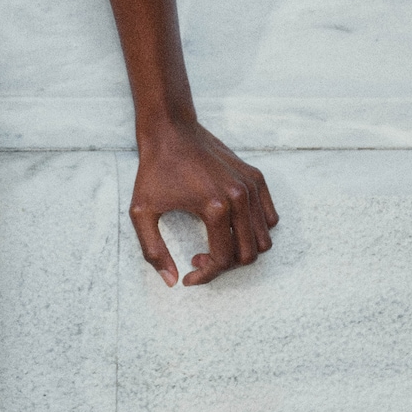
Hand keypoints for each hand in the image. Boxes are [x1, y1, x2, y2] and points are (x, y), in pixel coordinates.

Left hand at [129, 119, 278, 286]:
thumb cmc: (154, 168)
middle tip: (199, 258)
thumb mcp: (141, 210)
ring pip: (263, 239)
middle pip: (248, 254)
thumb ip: (153, 250)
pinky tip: (230, 227)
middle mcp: (239, 197)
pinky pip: (269, 217)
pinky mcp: (255, 177)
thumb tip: (173, 281)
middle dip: (224, 265)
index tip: (188, 276)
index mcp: (214, 207)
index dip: (206, 275)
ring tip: (215, 243)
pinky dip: (256, 230)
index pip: (223, 260)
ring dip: (242, 250)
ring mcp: (251, 186)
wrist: (170, 129)